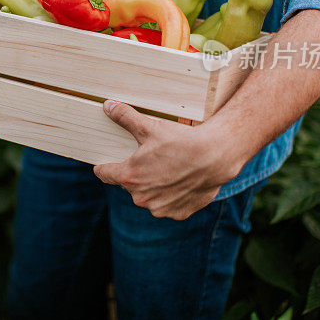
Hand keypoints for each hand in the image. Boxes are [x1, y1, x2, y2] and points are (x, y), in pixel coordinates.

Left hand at [94, 100, 243, 219]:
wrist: (215, 156)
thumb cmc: (181, 141)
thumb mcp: (149, 126)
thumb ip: (125, 117)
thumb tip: (107, 106)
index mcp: (129, 177)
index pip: (105, 174)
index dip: (104, 167)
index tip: (104, 165)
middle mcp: (141, 197)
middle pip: (130, 185)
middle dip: (137, 173)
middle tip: (151, 159)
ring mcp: (159, 208)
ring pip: (150, 196)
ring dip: (155, 186)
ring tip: (169, 169)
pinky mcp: (178, 213)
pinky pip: (169, 205)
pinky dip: (172, 195)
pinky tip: (181, 181)